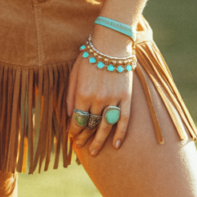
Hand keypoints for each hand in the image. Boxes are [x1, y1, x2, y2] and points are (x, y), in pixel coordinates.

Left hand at [66, 28, 133, 155]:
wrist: (111, 44)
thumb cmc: (90, 57)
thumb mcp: (74, 73)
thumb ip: (71, 95)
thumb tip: (70, 115)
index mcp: (82, 94)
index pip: (77, 120)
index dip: (73, 130)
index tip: (72, 136)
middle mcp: (97, 99)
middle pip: (90, 125)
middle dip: (84, 138)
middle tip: (80, 146)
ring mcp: (113, 99)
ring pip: (106, 126)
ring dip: (99, 141)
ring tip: (94, 152)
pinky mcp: (126, 97)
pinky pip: (124, 119)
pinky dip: (121, 134)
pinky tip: (117, 145)